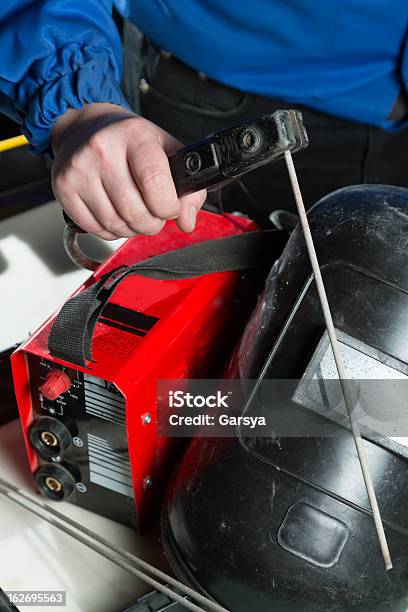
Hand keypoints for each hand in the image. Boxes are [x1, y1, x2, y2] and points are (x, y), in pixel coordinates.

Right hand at [51, 103, 206, 239]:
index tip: (171, 208)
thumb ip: (188, 187)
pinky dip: (112, 231)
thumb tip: (187, 222)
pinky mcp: (64, 189)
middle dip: (152, 223)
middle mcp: (102, 149)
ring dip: (133, 229)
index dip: (169, 207)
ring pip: (117, 225)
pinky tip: (116, 213)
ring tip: (135, 212)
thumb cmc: (129, 141)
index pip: (156, 183)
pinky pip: (97, 230)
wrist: (85, 127)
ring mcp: (79, 170)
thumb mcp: (166, 150)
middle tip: (154, 214)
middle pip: (136, 212)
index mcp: (134, 135)